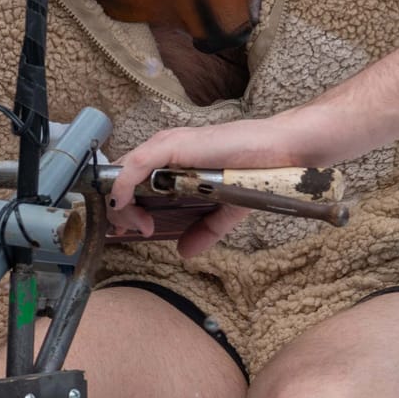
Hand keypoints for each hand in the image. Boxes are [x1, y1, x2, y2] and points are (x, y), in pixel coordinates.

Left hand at [106, 115, 323, 257]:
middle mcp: (163, 151)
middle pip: (121, 178)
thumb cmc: (253, 173)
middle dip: (120, 208)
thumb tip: (185, 252)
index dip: (125, 206)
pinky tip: (124, 203)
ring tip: (138, 224)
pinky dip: (124, 184)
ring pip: (124, 172)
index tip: (133, 229)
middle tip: (134, 230)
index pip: (132, 181)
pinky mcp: (172, 145)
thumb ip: (204, 230)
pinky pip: (136, 164)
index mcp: (171, 162)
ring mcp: (166, 145)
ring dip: (122, 201)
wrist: (278, 152)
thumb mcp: (225, 209)